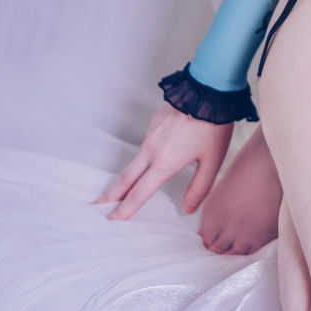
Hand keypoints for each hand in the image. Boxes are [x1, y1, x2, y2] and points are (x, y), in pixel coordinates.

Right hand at [90, 104, 232, 220]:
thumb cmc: (214, 125)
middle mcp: (152, 149)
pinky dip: (138, 159)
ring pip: (133, 161)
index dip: (125, 209)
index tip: (112, 220)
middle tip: (96, 207)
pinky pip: (144, 145)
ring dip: (124, 178)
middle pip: (126, 178)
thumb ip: (200, 187)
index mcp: (165, 162)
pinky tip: (145, 162)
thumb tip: (188, 209)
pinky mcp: (154, 123)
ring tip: (118, 190)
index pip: (140, 192)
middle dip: (110, 196)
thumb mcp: (212, 160)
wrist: (209, 89)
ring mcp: (151, 134)